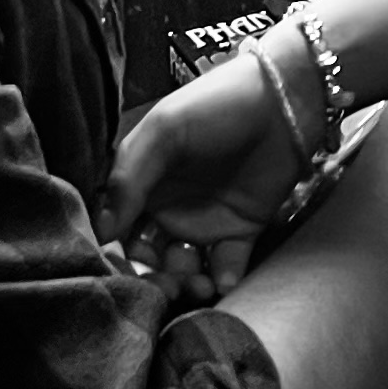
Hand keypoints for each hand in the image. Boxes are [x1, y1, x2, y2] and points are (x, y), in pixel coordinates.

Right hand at [98, 51, 305, 278]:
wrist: (284, 101)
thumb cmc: (215, 106)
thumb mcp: (164, 130)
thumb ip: (129, 178)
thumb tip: (103, 232)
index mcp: (142, 182)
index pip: (117, 229)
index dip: (116, 254)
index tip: (123, 272)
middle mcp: (167, 207)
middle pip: (148, 258)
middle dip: (152, 278)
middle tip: (166, 287)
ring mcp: (204, 221)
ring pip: (183, 269)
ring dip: (185, 285)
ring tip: (197, 286)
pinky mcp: (241, 232)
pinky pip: (225, 267)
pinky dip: (221, 280)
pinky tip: (220, 280)